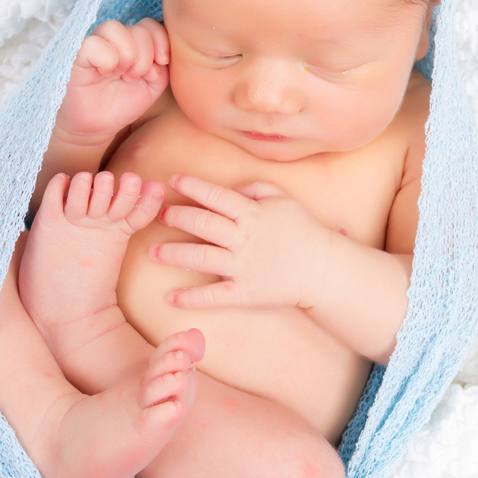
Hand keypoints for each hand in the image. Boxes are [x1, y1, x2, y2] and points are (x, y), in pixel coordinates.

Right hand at [54, 19, 168, 142]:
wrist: (99, 126)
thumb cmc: (124, 103)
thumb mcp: (153, 86)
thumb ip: (163, 68)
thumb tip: (159, 58)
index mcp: (134, 42)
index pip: (151, 25)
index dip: (161, 40)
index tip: (162, 62)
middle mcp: (115, 40)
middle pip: (138, 29)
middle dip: (144, 57)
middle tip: (134, 77)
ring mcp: (96, 45)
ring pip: (114, 28)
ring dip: (126, 54)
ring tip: (122, 75)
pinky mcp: (78, 56)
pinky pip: (92, 44)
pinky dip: (106, 59)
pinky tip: (104, 73)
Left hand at [148, 174, 331, 310]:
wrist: (325, 269)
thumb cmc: (304, 232)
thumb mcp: (285, 200)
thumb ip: (257, 188)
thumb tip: (233, 186)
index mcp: (253, 213)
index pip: (216, 195)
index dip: (193, 186)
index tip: (172, 179)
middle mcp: (244, 238)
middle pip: (202, 223)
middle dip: (176, 216)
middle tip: (156, 215)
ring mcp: (243, 266)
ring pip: (201, 257)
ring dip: (173, 254)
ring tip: (152, 252)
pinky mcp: (245, 293)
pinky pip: (214, 296)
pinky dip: (191, 298)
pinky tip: (171, 298)